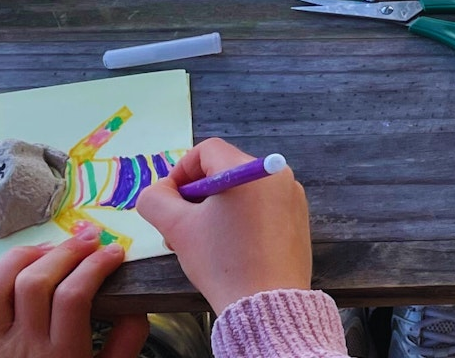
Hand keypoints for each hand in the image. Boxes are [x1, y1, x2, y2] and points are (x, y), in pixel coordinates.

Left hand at [0, 221, 145, 357]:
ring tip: (45, 251)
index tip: (114, 252)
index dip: (96, 265)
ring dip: (20, 259)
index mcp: (62, 356)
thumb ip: (126, 342)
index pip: (74, 296)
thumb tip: (135, 305)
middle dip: (64, 252)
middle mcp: (23, 347)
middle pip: (34, 284)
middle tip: (87, 239)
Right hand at [136, 138, 313, 312]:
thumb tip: (160, 190)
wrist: (267, 303)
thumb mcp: (177, 228)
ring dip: (216, 210)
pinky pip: (262, 207)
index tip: (170, 201)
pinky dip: (240, 219)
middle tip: (180, 227)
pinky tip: (229, 249)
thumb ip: (155, 199)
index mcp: (248, 170)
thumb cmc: (222, 262)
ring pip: (242, 192)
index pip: (207, 151)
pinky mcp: (299, 219)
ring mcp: (292, 197)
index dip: (181, 172)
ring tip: (201, 243)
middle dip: (196, 196)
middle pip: (224, 171)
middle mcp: (277, 175)